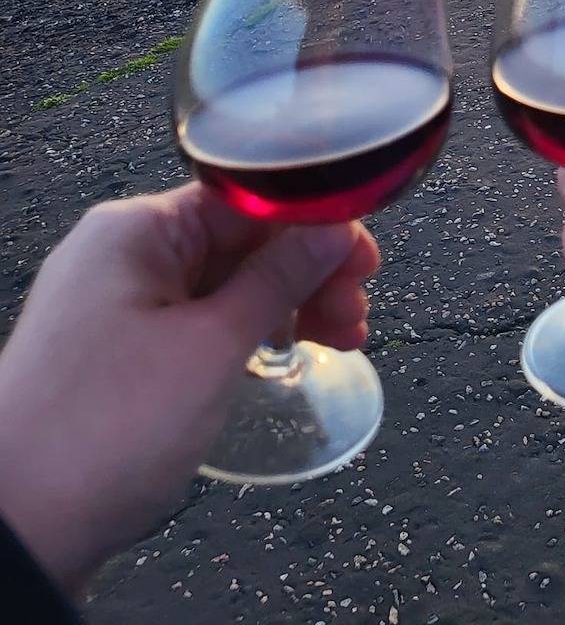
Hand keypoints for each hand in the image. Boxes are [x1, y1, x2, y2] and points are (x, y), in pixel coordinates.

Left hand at [0, 185, 378, 593]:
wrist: (15, 529)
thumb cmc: (98, 433)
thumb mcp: (212, 348)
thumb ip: (280, 280)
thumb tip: (334, 231)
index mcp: (135, 231)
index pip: (249, 202)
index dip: (317, 227)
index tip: (364, 261)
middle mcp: (121, 254)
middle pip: (239, 242)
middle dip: (307, 275)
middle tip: (355, 314)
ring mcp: (115, 302)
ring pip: (222, 283)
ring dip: (285, 307)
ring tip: (336, 341)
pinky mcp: (116, 349)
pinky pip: (196, 319)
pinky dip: (244, 333)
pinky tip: (280, 353)